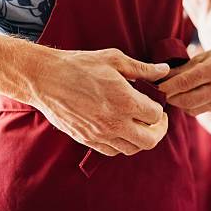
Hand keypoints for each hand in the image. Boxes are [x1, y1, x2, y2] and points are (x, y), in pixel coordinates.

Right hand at [20, 48, 169, 156]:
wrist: (46, 79)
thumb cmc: (80, 65)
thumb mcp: (114, 60)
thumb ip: (142, 69)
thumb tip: (164, 71)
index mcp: (125, 101)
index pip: (156, 116)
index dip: (160, 109)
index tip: (156, 102)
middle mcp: (115, 122)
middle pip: (149, 140)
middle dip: (158, 131)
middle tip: (157, 120)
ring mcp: (100, 134)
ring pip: (132, 149)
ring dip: (141, 139)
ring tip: (140, 125)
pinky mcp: (87, 140)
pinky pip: (113, 151)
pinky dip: (122, 144)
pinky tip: (121, 130)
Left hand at [159, 40, 210, 115]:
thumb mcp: (201, 57)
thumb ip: (181, 69)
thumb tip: (158, 79)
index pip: (185, 82)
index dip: (167, 87)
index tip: (153, 88)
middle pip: (188, 99)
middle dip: (170, 98)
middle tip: (157, 94)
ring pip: (192, 109)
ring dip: (178, 104)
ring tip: (169, 95)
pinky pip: (200, 111)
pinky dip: (189, 106)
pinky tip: (183, 99)